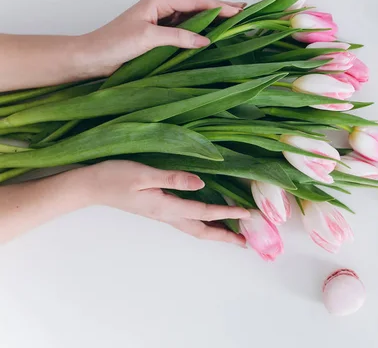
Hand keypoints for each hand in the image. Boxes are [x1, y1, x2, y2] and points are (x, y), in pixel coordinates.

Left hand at [0, 0, 244, 90]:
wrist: (90, 58)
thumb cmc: (113, 44)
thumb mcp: (148, 38)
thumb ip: (178, 37)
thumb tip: (206, 40)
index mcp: (158, 2)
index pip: (195, 2)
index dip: (218, 5)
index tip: (238, 9)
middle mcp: (161, 9)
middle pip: (196, 8)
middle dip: (220, 9)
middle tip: (243, 11)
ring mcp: (160, 23)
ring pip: (192, 20)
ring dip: (212, 21)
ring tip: (234, 22)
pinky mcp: (158, 37)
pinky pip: (184, 32)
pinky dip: (200, 33)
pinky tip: (213, 37)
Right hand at [80, 160, 249, 245]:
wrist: (91, 186)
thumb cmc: (115, 176)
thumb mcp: (145, 174)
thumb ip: (173, 179)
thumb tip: (200, 184)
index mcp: (167, 207)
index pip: (205, 212)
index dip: (228, 213)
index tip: (248, 214)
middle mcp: (167, 215)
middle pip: (202, 230)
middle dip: (225, 236)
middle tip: (245, 242)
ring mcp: (163, 214)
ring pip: (195, 228)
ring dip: (216, 232)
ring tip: (233, 235)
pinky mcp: (159, 210)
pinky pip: (188, 221)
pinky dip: (203, 223)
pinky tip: (207, 219)